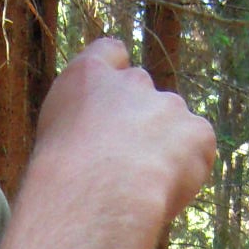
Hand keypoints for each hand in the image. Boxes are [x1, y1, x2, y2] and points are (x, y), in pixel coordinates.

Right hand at [35, 37, 214, 227]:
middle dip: (138, 124)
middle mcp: (132, 81)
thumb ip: (78, 127)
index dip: (114, 73)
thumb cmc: (59, 178)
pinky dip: (188, 170)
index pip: (109, 52)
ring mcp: (168, 104)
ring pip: (173, 126)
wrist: (95, 195)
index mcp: (88, 76)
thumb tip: (96, 142)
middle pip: (143, 95)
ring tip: (143, 187)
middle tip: (124, 166)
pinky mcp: (198, 132)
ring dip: (164, 150)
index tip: (113, 100)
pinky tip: (165, 191)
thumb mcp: (50, 142)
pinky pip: (198, 150)